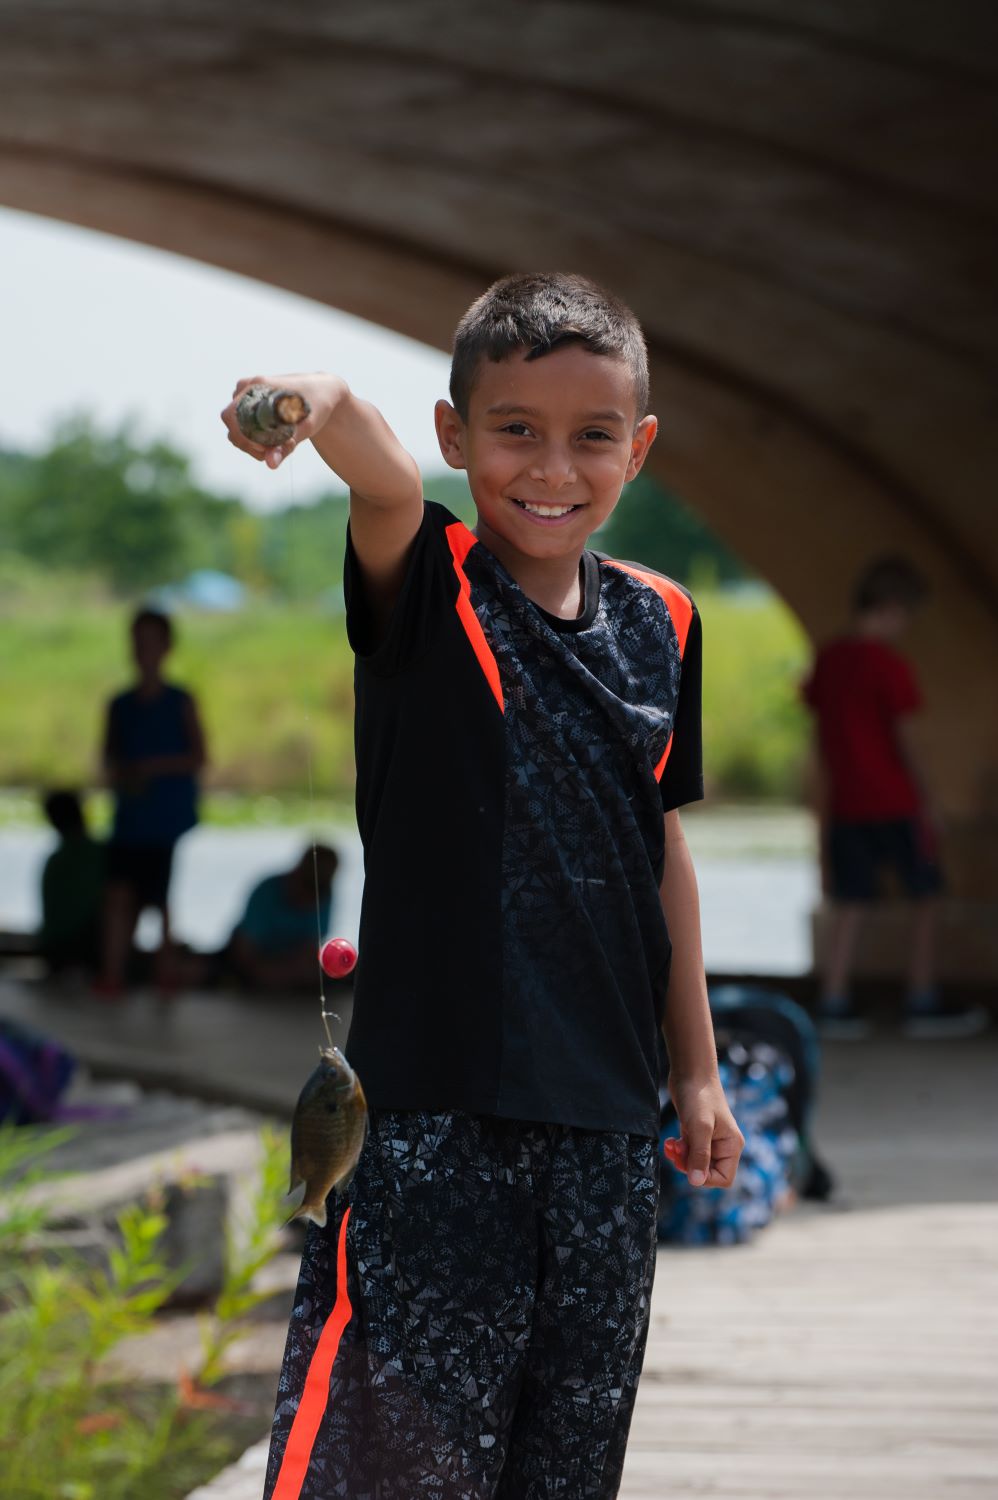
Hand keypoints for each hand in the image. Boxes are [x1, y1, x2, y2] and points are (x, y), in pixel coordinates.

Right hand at [219, 373, 346, 469]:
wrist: (322, 391)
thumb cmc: (316, 407)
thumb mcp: (304, 429)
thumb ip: (285, 447)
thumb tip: (270, 464)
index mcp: (258, 386)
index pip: (232, 417)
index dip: (246, 439)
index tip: (268, 448)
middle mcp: (247, 387)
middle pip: (232, 425)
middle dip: (251, 444)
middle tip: (278, 448)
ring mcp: (245, 394)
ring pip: (235, 428)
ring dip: (254, 443)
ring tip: (282, 443)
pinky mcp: (248, 401)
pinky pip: (240, 426)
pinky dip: (254, 438)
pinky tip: (275, 440)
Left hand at [664, 1074, 743, 1188]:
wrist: (690, 1072)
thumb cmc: (699, 1096)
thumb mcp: (699, 1127)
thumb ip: (699, 1155)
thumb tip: (696, 1182)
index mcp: (731, 1146)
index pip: (724, 1178)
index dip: (705, 1178)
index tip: (689, 1165)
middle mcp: (723, 1146)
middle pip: (707, 1173)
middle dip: (689, 1166)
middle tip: (677, 1151)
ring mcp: (709, 1140)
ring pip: (694, 1164)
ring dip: (680, 1158)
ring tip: (672, 1144)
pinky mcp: (696, 1134)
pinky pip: (687, 1153)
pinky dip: (677, 1151)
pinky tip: (670, 1141)